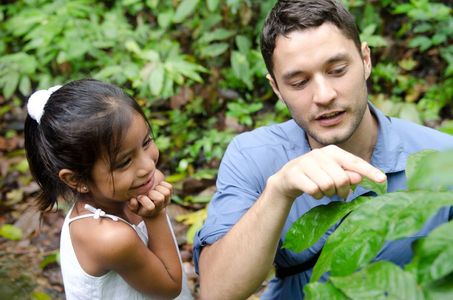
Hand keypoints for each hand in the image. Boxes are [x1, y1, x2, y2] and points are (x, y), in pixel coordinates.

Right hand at [128, 180, 172, 217]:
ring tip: (153, 189)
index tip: (139, 197)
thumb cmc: (140, 206)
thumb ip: (132, 205)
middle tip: (147, 193)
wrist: (152, 207)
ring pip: (166, 192)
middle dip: (152, 193)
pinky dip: (163, 184)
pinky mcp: (170, 193)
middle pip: (160, 199)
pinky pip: (169, 187)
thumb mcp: (134, 208)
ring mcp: (167, 200)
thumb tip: (133, 200)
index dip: (144, 200)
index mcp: (151, 211)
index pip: (150, 207)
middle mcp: (160, 207)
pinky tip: (157, 187)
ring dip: (158, 188)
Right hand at [270, 145, 385, 199]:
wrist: (288, 179)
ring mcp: (305, 162)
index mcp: (332, 151)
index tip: (382, 179)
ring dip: (328, 194)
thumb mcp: (333, 174)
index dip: (369, 171)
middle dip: (342, 191)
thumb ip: (348, 175)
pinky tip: (313, 192)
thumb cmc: (317, 176)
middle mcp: (319, 154)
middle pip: (341, 178)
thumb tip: (359, 178)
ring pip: (327, 185)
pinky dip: (316, 196)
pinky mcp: (295, 173)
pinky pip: (314, 190)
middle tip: (339, 195)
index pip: (354, 162)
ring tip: (324, 191)